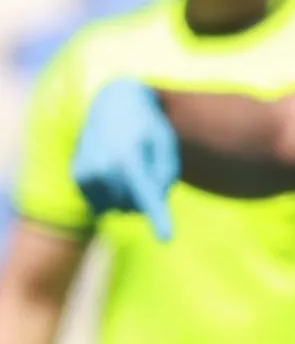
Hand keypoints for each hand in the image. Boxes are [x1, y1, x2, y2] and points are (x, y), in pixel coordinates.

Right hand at [70, 80, 177, 240]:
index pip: (146, 193)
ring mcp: (86, 173)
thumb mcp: (167, 143)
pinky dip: (113, 193)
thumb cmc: (148, 126)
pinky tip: (112, 169)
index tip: (166, 238)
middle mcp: (103, 167)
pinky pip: (104, 204)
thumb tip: (149, 203)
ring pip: (118, 208)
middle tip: (145, 166)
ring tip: (128, 165)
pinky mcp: (77, 177)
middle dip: (145, 196)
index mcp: (130, 157)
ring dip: (129, 195)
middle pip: (135, 206)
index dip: (157, 217)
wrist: (113, 104)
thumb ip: (166, 174)